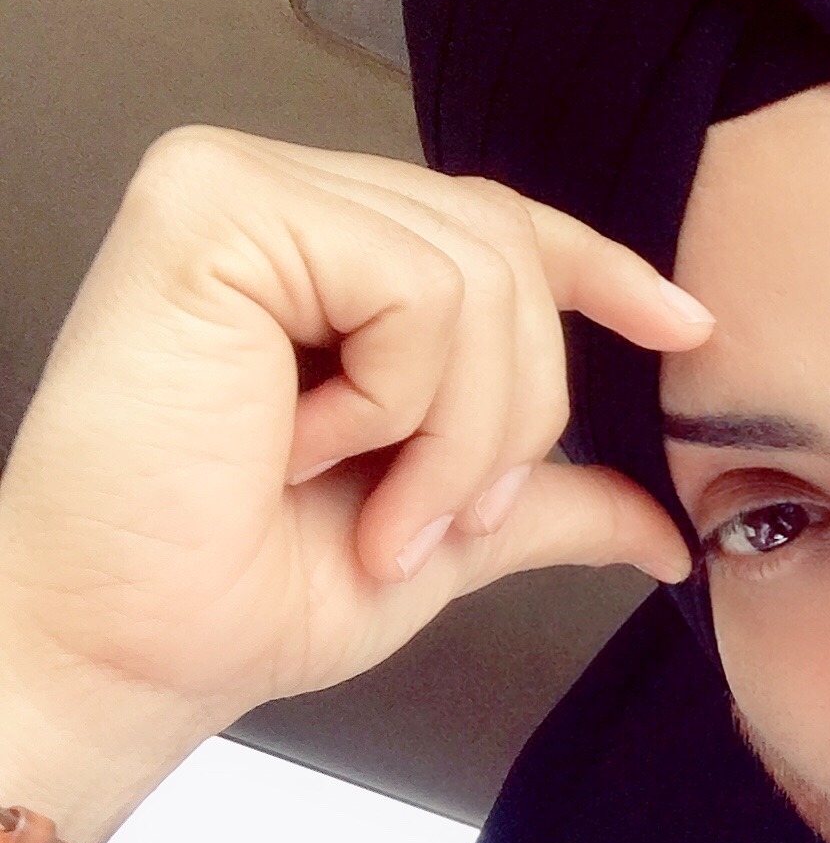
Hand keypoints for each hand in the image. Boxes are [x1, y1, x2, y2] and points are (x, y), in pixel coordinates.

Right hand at [0, 124, 710, 780]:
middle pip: (508, 251)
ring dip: (455, 433)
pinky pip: (411, 282)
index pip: (498, 225)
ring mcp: (241, 189)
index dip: (602, 270)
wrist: (129, 652)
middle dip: (513, 418)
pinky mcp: (210, 204)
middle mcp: (282, 203)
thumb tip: (660, 525)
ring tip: (373, 509)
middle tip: (435, 521)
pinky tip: (304, 449)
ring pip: (477, 272)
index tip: (686, 325)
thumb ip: (541, 501)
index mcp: (325, 260)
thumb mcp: (436, 537)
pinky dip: (394, 401)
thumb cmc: (233, 591)